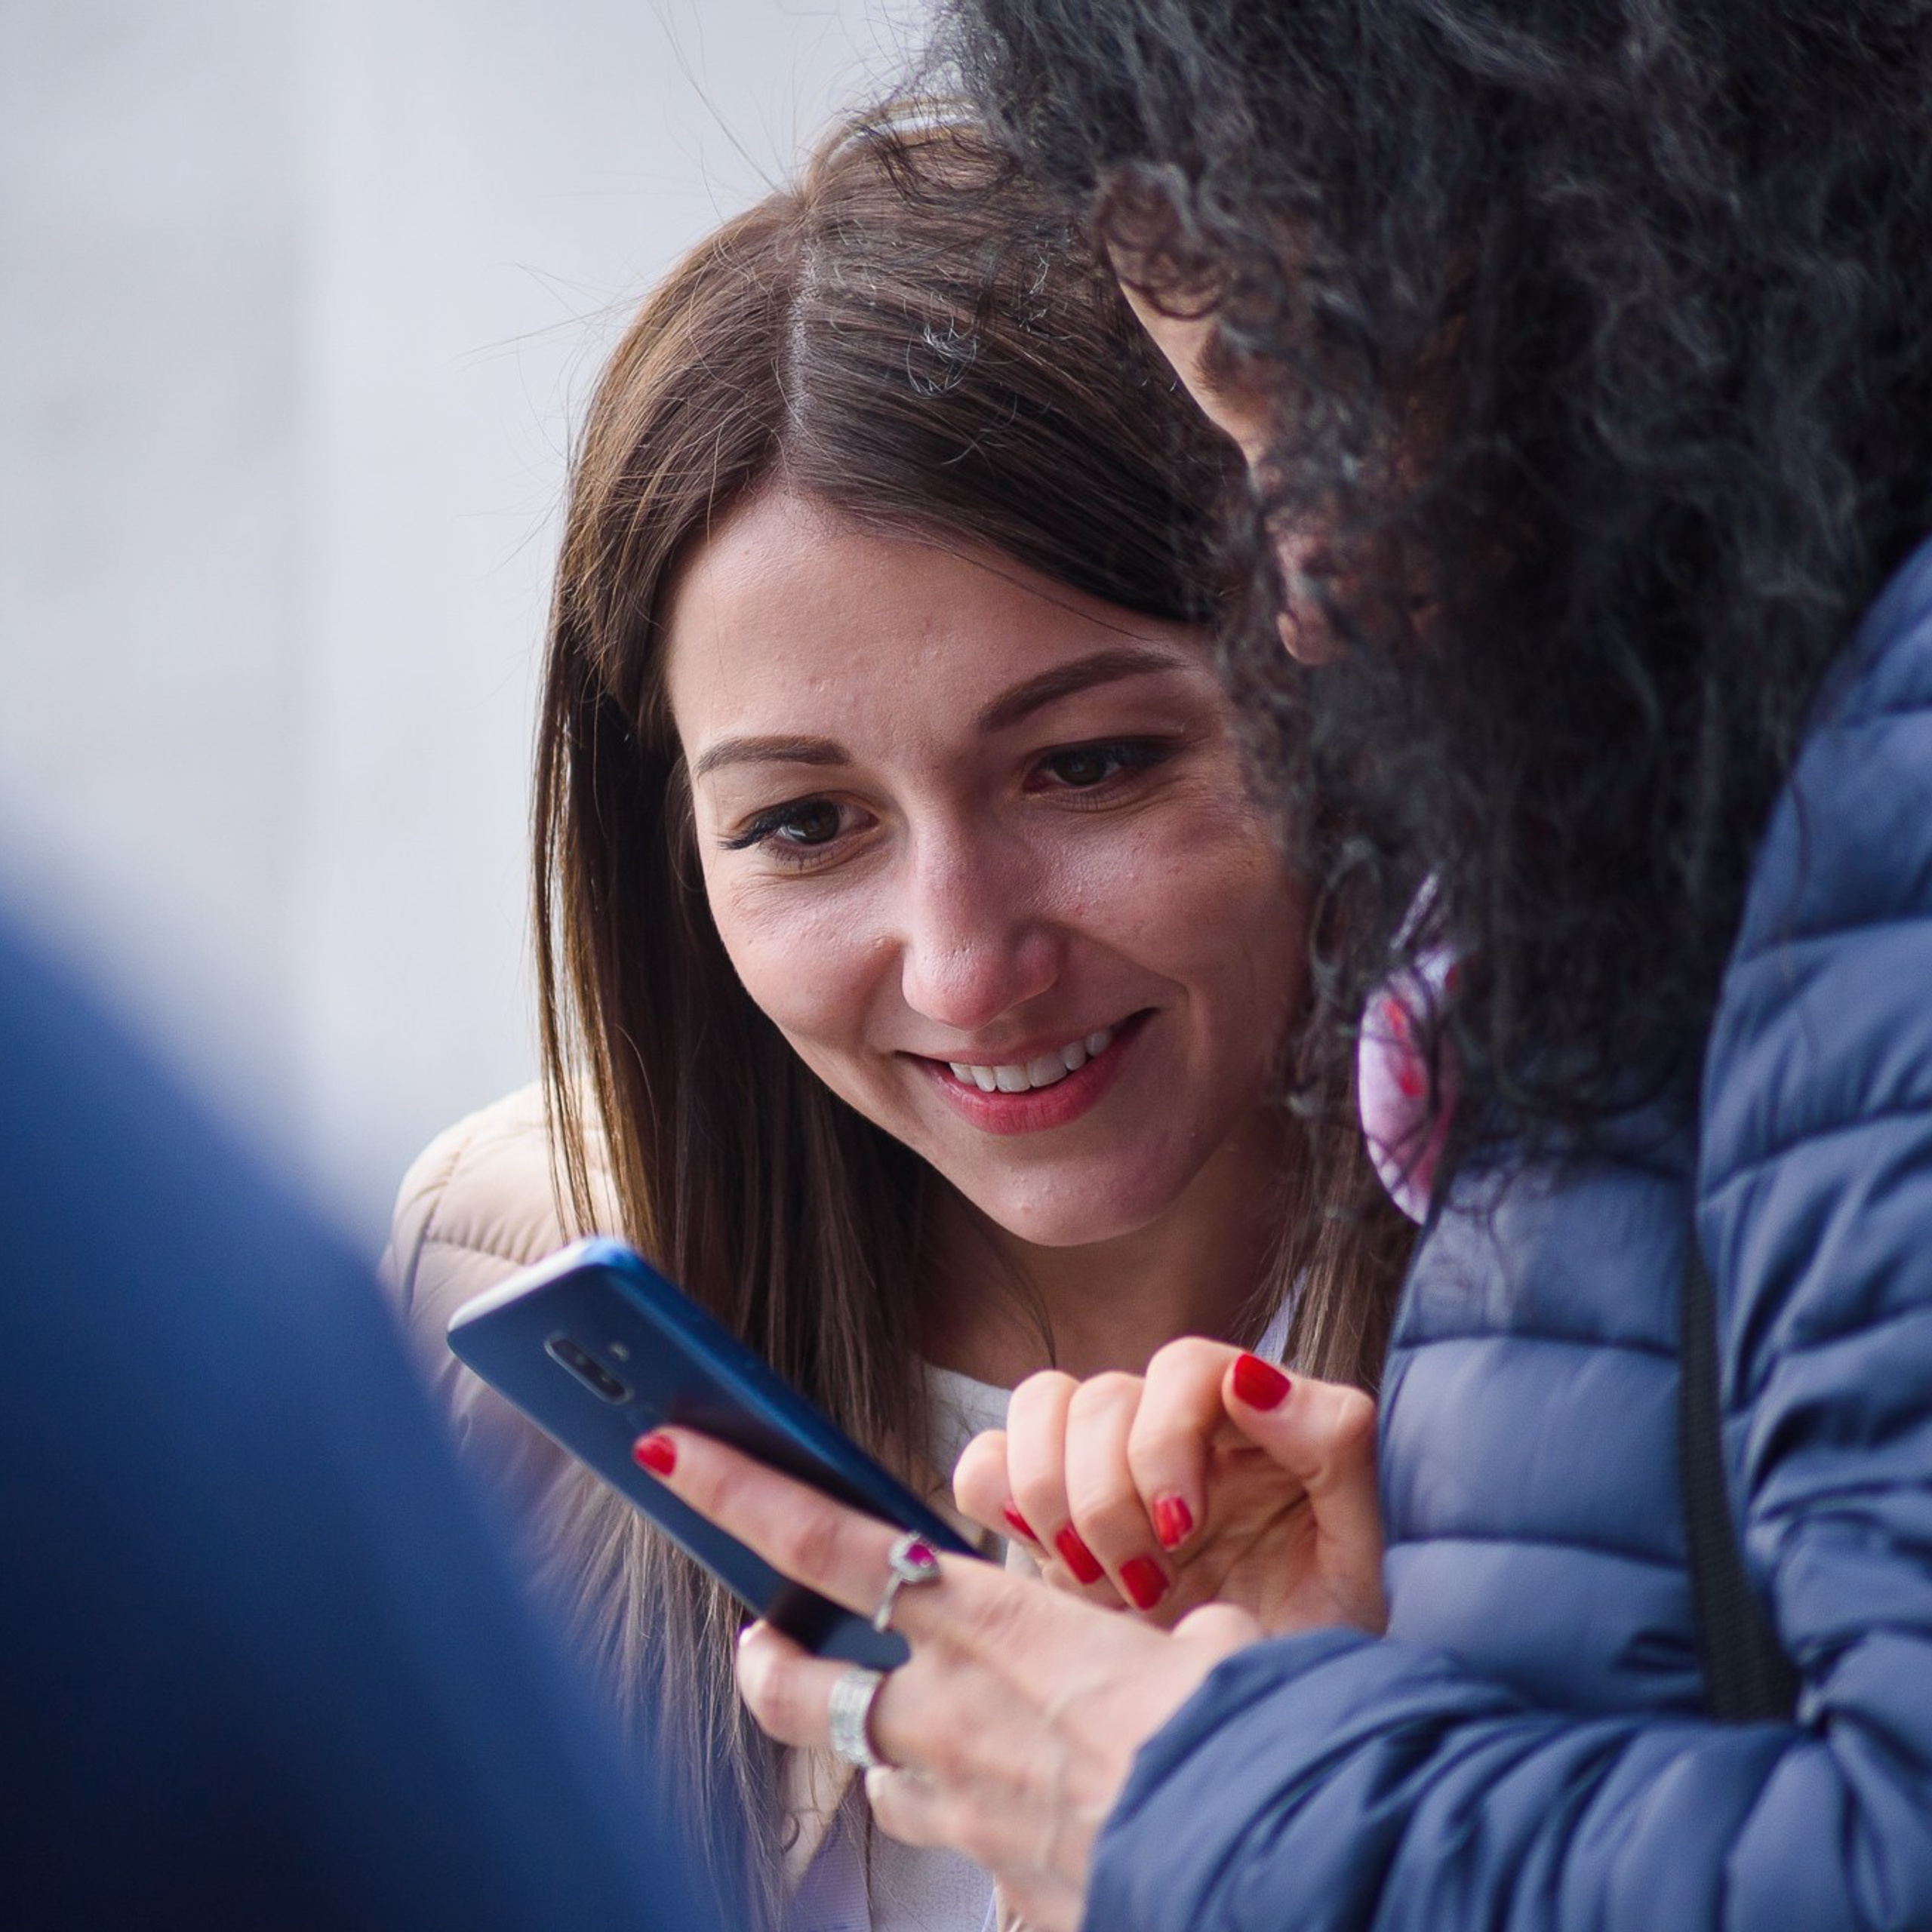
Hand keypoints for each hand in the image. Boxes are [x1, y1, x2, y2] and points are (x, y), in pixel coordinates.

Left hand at [632, 1425, 1258, 1931]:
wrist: (1255, 1860)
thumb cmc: (1230, 1728)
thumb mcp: (1198, 1641)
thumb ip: (1153, 1641)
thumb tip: (1182, 1650)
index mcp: (985, 1618)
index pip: (826, 1541)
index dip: (739, 1493)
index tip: (672, 1455)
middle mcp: (947, 1709)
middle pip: (796, 1681)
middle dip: (762, 1660)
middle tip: (757, 1641)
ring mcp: (959, 1804)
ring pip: (874, 1770)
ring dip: (887, 1749)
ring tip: (930, 1737)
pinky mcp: (995, 1879)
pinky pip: (955, 1842)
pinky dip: (970, 1821)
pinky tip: (1021, 1814)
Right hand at [954, 1342, 1385, 1637]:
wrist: (1256, 1731)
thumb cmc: (1315, 1641)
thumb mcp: (1355, 1556)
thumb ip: (1331, 1444)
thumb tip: (1251, 1376)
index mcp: (1249, 1422)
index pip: (1183, 1366)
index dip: (1165, 1438)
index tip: (1180, 1530)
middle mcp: (1171, 1427)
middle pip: (1100, 1395)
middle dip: (1109, 1498)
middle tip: (1147, 1585)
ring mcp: (1102, 1465)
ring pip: (1037, 1407)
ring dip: (1052, 1499)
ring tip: (1099, 1583)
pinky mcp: (1045, 1514)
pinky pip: (988, 1462)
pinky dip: (998, 1499)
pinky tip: (1050, 1565)